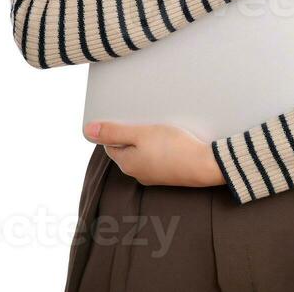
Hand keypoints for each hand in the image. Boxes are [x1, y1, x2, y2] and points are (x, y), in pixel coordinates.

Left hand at [82, 121, 225, 187]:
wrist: (206, 165)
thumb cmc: (173, 148)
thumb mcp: (140, 133)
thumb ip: (113, 132)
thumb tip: (87, 130)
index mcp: (127, 164)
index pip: (111, 144)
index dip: (117, 128)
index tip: (128, 116)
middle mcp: (137, 173)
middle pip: (127, 148)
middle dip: (132, 133)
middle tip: (145, 119)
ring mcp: (154, 176)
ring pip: (142, 153)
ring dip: (147, 140)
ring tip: (159, 127)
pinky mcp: (168, 174)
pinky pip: (157, 158)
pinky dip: (160, 148)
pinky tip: (171, 139)